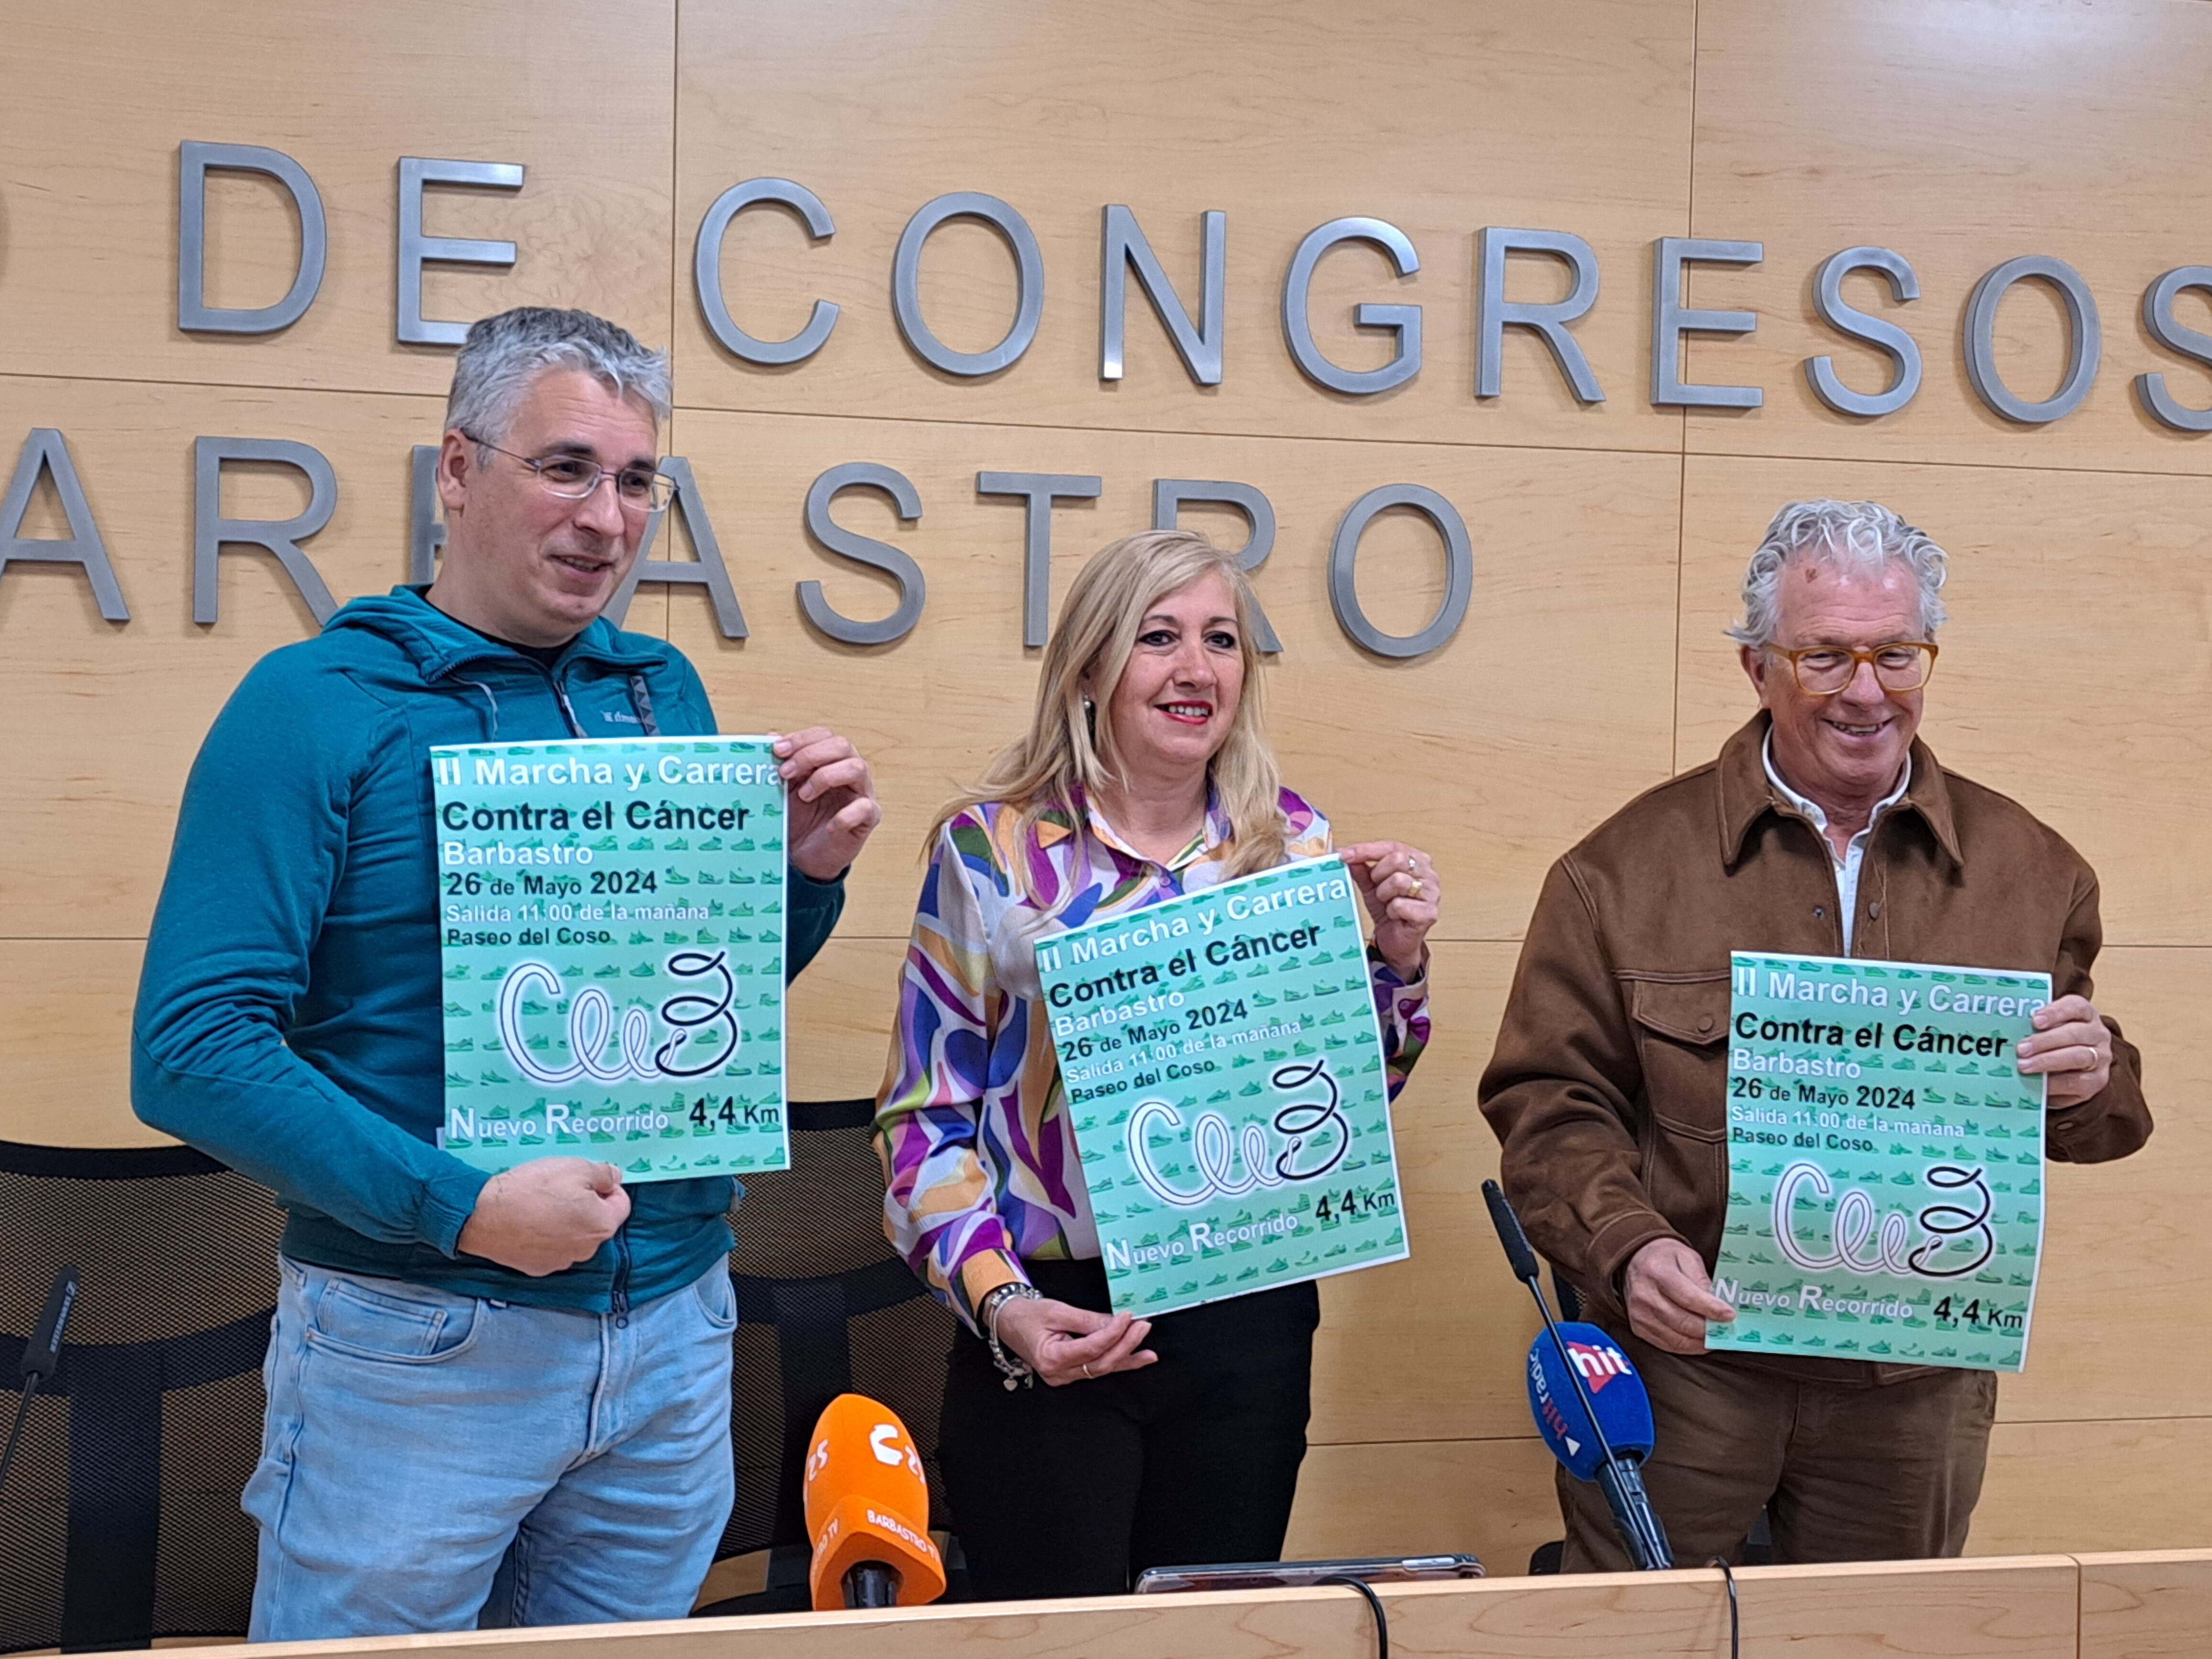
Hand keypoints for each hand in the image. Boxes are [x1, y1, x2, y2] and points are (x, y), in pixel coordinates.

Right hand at [456, 1158, 629, 1276]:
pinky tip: (528, 1220)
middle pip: (596, 1221)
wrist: (483, 1215)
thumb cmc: (532, 1189)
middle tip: (560, 1187)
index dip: (607, 1187)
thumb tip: (614, 1178)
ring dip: (564, 1220)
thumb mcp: (575, 1167)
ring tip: (540, 1203)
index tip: (588, 1178)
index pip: (621, 1204)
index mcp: (601, 1225)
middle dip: (585, 1204)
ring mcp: (560, 1262)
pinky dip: (544, 1234)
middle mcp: (586, 1250)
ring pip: (573, 1235)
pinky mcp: (537, 1267)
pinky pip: (550, 1247)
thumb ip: (603, 1173)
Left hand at [773, 727, 882, 881]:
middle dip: (810, 755)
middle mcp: (849, 771)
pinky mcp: (868, 818)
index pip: (824, 735)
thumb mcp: (784, 789)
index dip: (801, 739)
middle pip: (842, 745)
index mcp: (831, 759)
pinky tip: (829, 825)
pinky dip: (845, 815)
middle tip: (786, 773)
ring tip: (804, 796)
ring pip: (856, 768)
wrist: (805, 857)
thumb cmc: (799, 819)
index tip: (777, 750)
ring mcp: (861, 793)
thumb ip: (782, 763)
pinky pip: (865, 808)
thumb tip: (771, 735)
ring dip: (825, 777)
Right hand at [992, 1296, 1156, 1385]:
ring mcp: (1064, 1377)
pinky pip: (1097, 1368)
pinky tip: (1136, 1359)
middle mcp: (1058, 1374)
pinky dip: (1117, 1362)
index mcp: (1050, 1358)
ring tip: (1149, 1352)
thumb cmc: (1028, 1315)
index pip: (1091, 1348)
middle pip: (1100, 1363)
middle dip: (1125, 1345)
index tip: (1128, 1317)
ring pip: (1102, 1369)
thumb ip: (1087, 1320)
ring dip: (1126, 1358)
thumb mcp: (1057, 1311)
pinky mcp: (1070, 1373)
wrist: (1009, 1321)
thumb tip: (1116, 1322)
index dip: (1113, 1333)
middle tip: (1143, 1327)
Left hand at [1338, 841, 1439, 979]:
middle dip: (1378, 874)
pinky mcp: (1429, 913)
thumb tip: (1346, 854)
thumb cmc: (1388, 909)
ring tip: (1387, 903)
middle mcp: (1429, 874)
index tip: (1344, 854)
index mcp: (1417, 860)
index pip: (1391, 846)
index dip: (1366, 849)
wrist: (1396, 940)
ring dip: (1384, 894)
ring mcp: (1432, 893)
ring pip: (1399, 881)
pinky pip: (1400, 905)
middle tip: (1376, 888)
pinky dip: (1392, 912)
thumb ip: (1360, 868)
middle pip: (1397, 859)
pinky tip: (1396, 916)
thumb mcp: (1370, 885)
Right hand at [1623, 1237, 1733, 1354]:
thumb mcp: (1687, 1257)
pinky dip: (1688, 1347)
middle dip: (1709, 1329)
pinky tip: (1700, 1341)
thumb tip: (1719, 1304)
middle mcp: (1644, 1294)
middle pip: (1683, 1321)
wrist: (1635, 1262)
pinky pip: (1668, 1345)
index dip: (1711, 1309)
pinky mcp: (1639, 1327)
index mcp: (1657, 1272)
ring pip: (1677, 1338)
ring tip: (1717, 1336)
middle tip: (1728, 1329)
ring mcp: (1639, 1314)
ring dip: (1701, 1341)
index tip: (1730, 1315)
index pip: (1688, 1297)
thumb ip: (1702, 1279)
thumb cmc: (1666, 1259)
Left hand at [2018, 994, 2112, 1107]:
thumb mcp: (2045, 1031)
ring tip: (2024, 1066)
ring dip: (2048, 1061)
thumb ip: (2034, 1027)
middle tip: (2021, 1049)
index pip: (2076, 1006)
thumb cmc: (2052, 1044)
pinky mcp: (2098, 1081)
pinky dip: (2056, 1083)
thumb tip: (2006, 1030)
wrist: (2069, 1072)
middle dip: (2045, 1041)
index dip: (2056, 1012)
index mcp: (2085, 1014)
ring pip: (2079, 1056)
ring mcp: (2101, 1057)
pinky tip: (2039, 1084)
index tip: (2034, 1020)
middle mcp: (2098, 1034)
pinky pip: (2078, 1082)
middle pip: (2075, 1033)